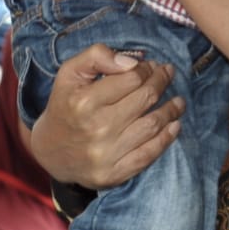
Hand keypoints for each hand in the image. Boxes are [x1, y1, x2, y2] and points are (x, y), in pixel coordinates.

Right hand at [29, 43, 183, 188]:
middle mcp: (97, 128)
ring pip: (152, 125)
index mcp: (84, 102)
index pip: (131, 78)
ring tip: (178, 101)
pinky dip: (166, 139)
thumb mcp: (69, 73)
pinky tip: (174, 126)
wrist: (50, 151)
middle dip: (161, 82)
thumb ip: (96, 56)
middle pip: (145, 99)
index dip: (146, 69)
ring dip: (171, 110)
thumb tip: (131, 61)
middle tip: (167, 75)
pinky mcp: (113, 173)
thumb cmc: (65, 105)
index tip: (152, 66)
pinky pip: (148, 155)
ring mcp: (106, 154)